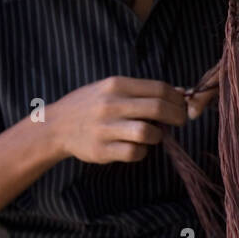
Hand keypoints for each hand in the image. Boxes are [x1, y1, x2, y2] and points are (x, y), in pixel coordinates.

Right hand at [49, 77, 187, 163]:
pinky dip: (142, 151)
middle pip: (158, 108)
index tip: (182, 105)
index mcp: (116, 85)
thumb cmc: (92, 105)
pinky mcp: (102, 150)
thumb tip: (182, 92)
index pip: (159, 89)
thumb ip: (143, 91)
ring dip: (158, 135)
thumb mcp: (112, 89)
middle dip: (177, 116)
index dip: (178, 98)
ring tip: (153, 134)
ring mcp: (105, 128)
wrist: (56, 126)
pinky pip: (135, 153)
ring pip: (148, 133)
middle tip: (180, 121)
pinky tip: (137, 147)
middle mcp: (111, 105)